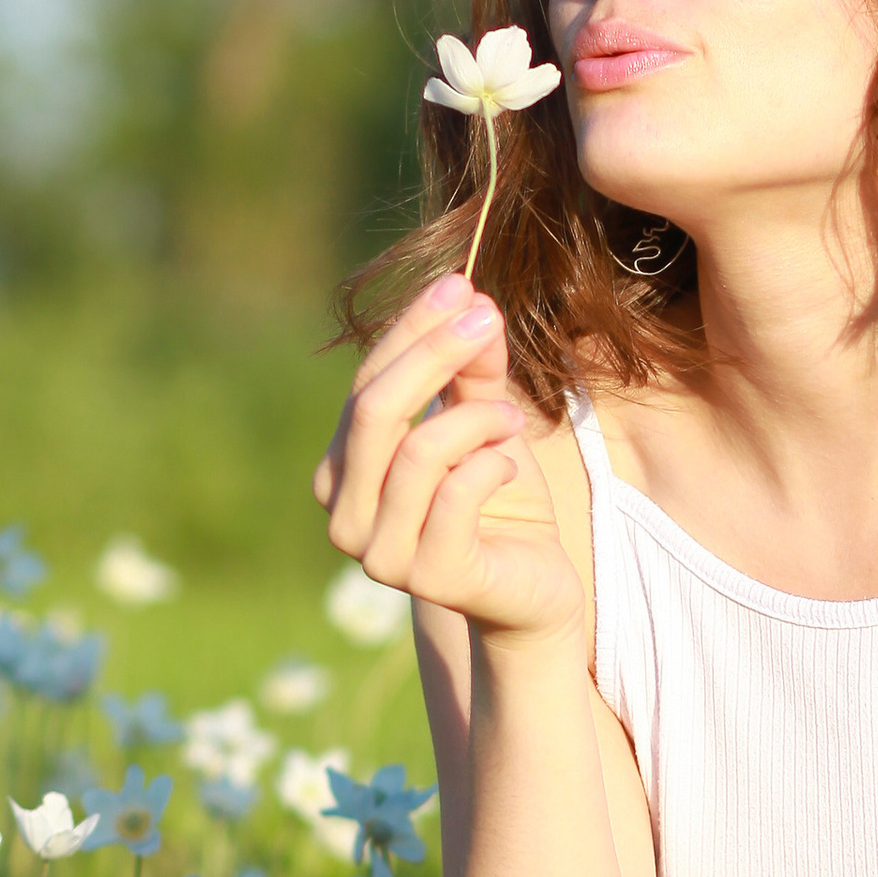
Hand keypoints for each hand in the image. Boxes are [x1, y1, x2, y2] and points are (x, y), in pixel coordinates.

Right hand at [312, 276, 583, 649]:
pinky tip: (509, 464)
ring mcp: (381, 555)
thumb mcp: (485, 423)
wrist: (535, 590)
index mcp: (342, 472)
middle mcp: (345, 515)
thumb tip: (472, 301)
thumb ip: (472, 371)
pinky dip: (492, 463)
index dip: (412, 331)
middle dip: (434, 353)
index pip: (365, 385)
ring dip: (478, 420)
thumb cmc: (501, 504)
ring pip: (418, 452)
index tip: (462, 286)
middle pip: (375, 411)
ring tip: (514, 418)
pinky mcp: (431, 579)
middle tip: (487, 316)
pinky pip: (457, 495)